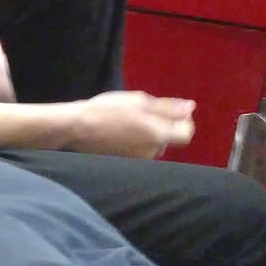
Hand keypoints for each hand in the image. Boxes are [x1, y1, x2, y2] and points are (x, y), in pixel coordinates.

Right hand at [68, 90, 193, 158]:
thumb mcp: (139, 101)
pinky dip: (134, 142)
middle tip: (141, 112)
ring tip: (127, 122)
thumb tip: (191, 108)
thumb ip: (168, 107)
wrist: (75, 129)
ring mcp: (138, 160)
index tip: (168, 110)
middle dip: (161, 126)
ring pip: (152, 145)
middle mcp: (152, 152)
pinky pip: (138, 152)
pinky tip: (118, 133)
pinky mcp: (125, 164)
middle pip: (168, 139)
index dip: (182, 120)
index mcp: (159, 135)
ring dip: (146, 134)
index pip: (186, 133)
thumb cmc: (107, 110)